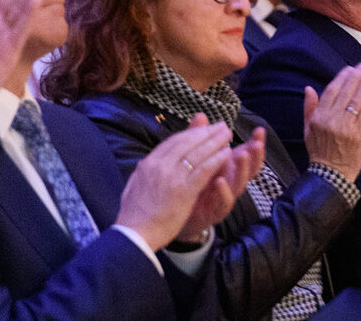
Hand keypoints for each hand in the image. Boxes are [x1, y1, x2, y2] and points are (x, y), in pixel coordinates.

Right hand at [117, 121, 232, 250]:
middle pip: (188, 142)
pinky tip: (227, 153)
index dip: (191, 133)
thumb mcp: (133, 186)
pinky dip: (216, 159)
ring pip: (198, 153)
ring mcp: (173, 177)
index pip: (173, 142)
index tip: (204, 128)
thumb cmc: (133, 215)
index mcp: (148, 164)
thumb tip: (144, 162)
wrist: (134, 235)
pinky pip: (204, 170)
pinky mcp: (185, 191)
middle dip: (206, 132)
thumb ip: (141, 172)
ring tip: (228, 135)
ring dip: (215, 142)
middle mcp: (160, 166)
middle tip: (221, 126)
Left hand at [175, 115, 264, 244]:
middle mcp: (231, 180)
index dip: (256, 143)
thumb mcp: (195, 158)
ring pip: (240, 183)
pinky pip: (224, 201)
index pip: (248, 152)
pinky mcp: (216, 210)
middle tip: (255, 143)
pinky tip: (220, 180)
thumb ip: (198, 137)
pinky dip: (223, 191)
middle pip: (250, 167)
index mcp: (229, 166)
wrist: (175, 214)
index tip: (259, 130)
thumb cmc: (190, 183)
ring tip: (241, 156)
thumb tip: (201, 115)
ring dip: (242, 169)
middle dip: (255, 155)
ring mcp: (226, 196)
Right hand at [303, 65, 360, 181]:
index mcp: (319, 117)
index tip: (350, 69)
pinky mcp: (359, 133)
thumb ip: (309, 107)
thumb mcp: (308, 130)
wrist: (331, 174)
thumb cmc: (319, 151)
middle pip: (346, 92)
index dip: (342, 78)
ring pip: (358, 99)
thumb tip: (308, 88)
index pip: (332, 91)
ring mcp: (346, 126)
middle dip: (357, 77)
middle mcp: (332, 119)